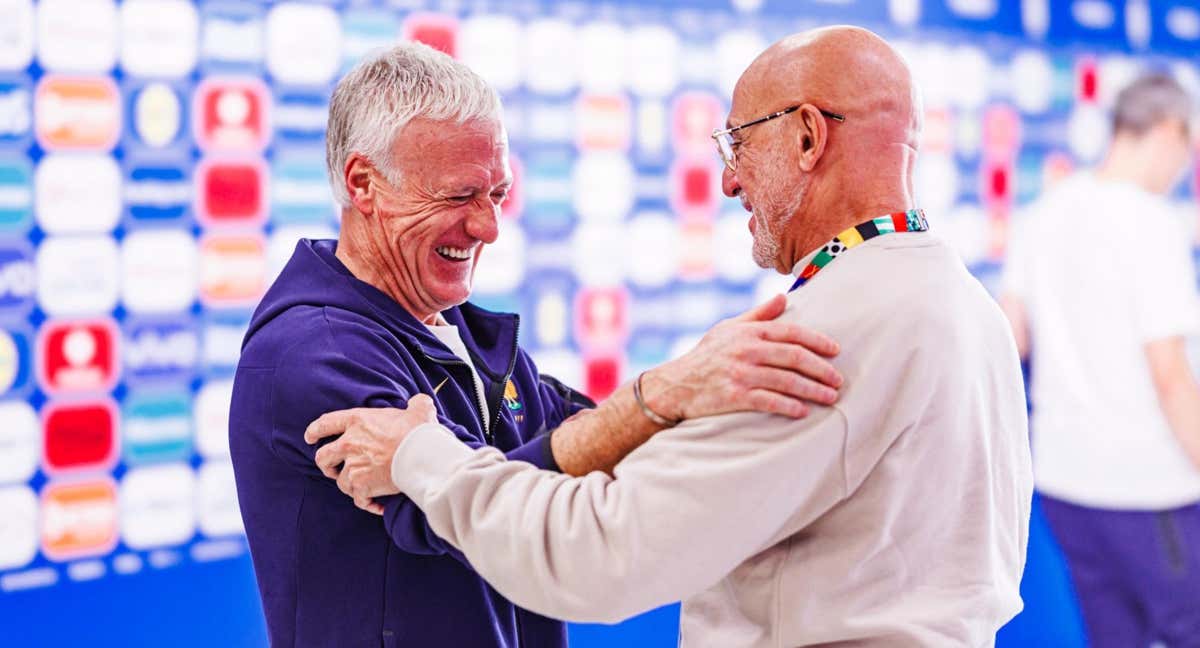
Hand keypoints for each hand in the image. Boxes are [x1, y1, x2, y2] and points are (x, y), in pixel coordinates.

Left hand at [304, 395, 438, 514]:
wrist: (421, 456)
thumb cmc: (417, 431)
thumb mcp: (419, 408)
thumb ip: (415, 403)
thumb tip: (419, 402)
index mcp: (357, 421)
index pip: (325, 424)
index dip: (314, 431)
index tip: (310, 438)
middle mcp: (348, 444)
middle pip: (322, 457)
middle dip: (326, 465)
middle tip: (332, 469)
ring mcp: (353, 467)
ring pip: (341, 482)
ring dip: (351, 486)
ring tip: (363, 488)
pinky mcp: (362, 487)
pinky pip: (359, 500)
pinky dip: (368, 504)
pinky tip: (378, 506)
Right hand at [643, 294, 841, 420]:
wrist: (675, 384)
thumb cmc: (706, 355)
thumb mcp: (728, 328)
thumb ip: (759, 315)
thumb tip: (784, 298)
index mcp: (749, 332)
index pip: (792, 333)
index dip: (818, 341)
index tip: (836, 351)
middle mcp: (747, 350)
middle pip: (795, 357)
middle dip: (821, 369)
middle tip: (838, 380)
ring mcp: (741, 374)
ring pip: (787, 381)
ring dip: (813, 390)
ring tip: (830, 397)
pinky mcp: (735, 396)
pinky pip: (769, 401)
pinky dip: (789, 406)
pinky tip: (803, 411)